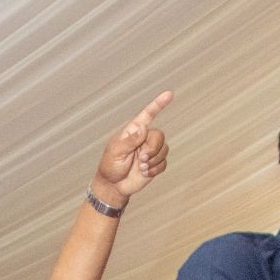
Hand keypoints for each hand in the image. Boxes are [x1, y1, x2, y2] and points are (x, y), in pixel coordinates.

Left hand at [91, 90, 172, 205]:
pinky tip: (145, 172)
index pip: (148, 114)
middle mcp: (144, 138)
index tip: (169, 94)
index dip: (158, 104)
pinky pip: (164, 163)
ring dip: (153, 161)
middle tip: (142, 159)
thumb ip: (131, 140)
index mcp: (134, 131)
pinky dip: (155, 169)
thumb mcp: (116, 151)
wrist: (114, 186)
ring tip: (141, 167)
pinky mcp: (155, 163)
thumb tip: (143, 128)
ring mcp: (150, 151)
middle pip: (159, 135)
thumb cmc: (110, 166)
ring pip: (164, 149)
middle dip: (153, 148)